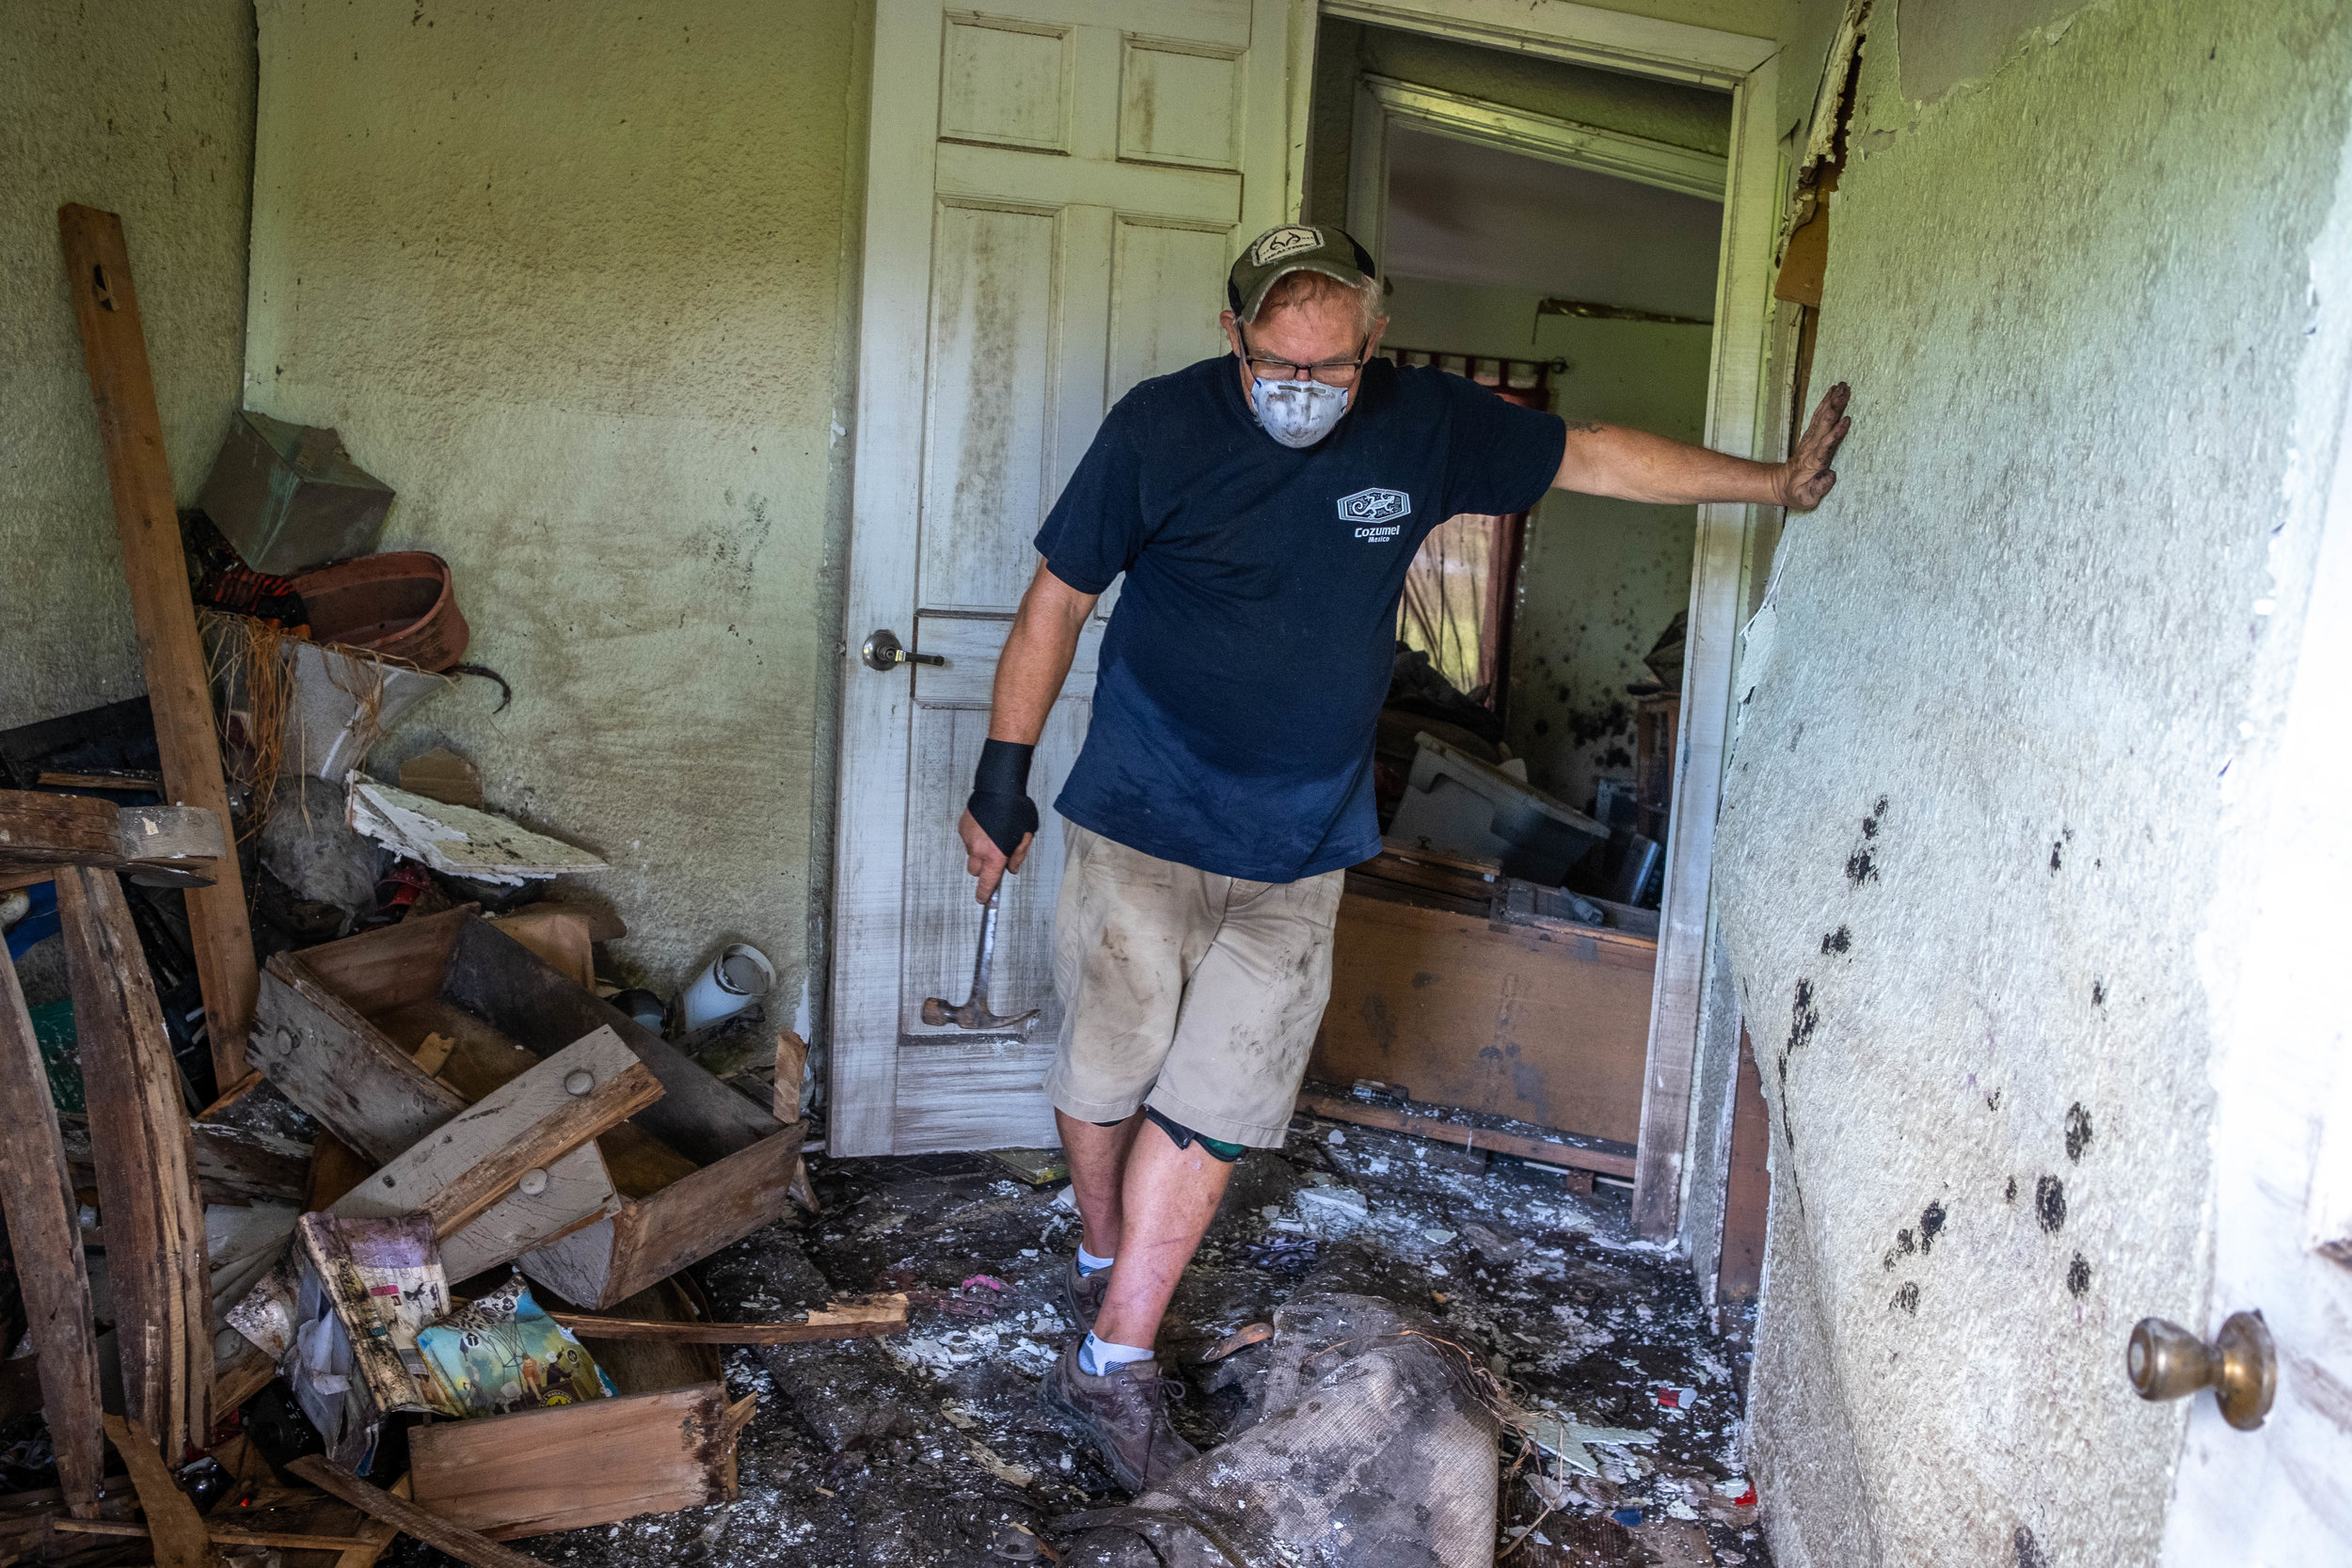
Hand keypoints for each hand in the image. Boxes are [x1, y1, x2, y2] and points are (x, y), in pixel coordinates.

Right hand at [960, 808, 1032, 903]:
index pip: (987, 882)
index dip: (984, 893)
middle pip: (975, 871)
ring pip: (971, 855)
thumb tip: (1011, 869)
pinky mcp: (962, 828)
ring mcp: (968, 839)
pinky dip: (974, 838)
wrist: (998, 788)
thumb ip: (1018, 855)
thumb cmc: (1016, 810)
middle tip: (994, 857)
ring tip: (992, 837)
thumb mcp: (1026, 835)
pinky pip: (967, 840)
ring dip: (979, 852)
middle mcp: (978, 849)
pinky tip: (985, 827)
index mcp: (995, 855)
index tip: (983, 899)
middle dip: (983, 869)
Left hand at [1776, 382, 1850, 511]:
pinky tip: (1832, 393)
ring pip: (1821, 417)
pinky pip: (1819, 417)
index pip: (1826, 446)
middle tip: (1845, 390)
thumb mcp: (1807, 498)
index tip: (1846, 420)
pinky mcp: (1811, 436)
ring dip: (1831, 401)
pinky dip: (1826, 404)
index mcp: (1814, 462)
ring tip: (1842, 386)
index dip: (1836, 433)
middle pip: (1824, 424)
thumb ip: (1818, 488)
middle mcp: (1812, 447)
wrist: (1781, 485)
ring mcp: (1810, 439)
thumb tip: (1831, 476)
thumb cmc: (1798, 493)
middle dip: (1835, 407)